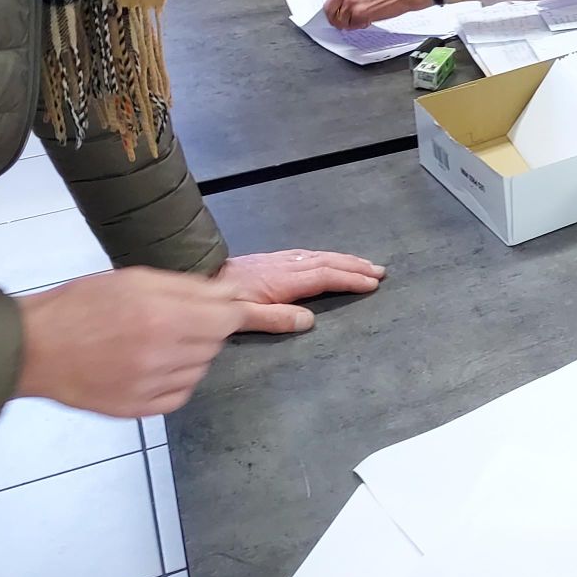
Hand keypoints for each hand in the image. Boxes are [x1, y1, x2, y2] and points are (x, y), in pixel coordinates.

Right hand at [15, 266, 252, 416]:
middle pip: (216, 342)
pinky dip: (176, 379)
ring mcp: (152, 388)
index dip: (258, 313)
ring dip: (191, 353)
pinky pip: (180, 394)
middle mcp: (164, 356)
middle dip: (207, 327)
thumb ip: (190, 288)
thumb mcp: (137, 280)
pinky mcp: (140, 410)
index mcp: (166, 317)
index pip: (231, 316)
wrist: (35, 348)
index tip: (292, 319)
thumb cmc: (82, 305)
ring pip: (200, 369)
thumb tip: (232, 294)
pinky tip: (148, 364)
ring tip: (151, 339)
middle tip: (172, 317)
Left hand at [210, 249, 385, 333]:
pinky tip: (328, 259)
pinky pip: (306, 255)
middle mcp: (284, 267)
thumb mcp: (242, 317)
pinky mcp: (270, 260)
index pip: (324, 277)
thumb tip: (310, 321)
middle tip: (380, 271)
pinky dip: (325, 256)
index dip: (349, 279)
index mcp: (281, 281)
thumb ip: (276, 318)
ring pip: (318, 256)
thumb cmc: (218, 303)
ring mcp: (277, 261)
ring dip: (343, 260)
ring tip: (364, 264)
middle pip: (326, 263)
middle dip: (355, 266)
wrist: (196, 276)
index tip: (372, 283)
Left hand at [325, 0, 429, 28]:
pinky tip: (363, 22)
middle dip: (332, 14)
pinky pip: (350, 25)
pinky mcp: (358, 13)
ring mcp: (351, 0)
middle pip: (329, 5)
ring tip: (352, 22)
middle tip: (337, 18)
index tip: (337, 3)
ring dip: (344, 22)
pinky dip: (355, 26)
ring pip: (338, 18)